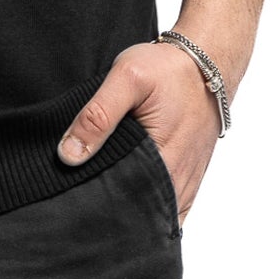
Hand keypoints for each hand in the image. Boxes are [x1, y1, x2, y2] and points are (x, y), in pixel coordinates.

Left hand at [56, 39, 219, 226]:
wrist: (208, 62)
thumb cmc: (167, 69)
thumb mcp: (127, 79)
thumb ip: (97, 116)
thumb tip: (68, 155)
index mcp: (162, 162)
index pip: (125, 207)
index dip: (97, 209)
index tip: (71, 205)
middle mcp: (178, 181)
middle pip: (139, 216)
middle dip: (109, 215)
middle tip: (77, 207)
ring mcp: (186, 182)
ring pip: (153, 215)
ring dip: (128, 213)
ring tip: (96, 205)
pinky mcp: (188, 177)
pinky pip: (168, 207)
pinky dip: (147, 207)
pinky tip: (125, 200)